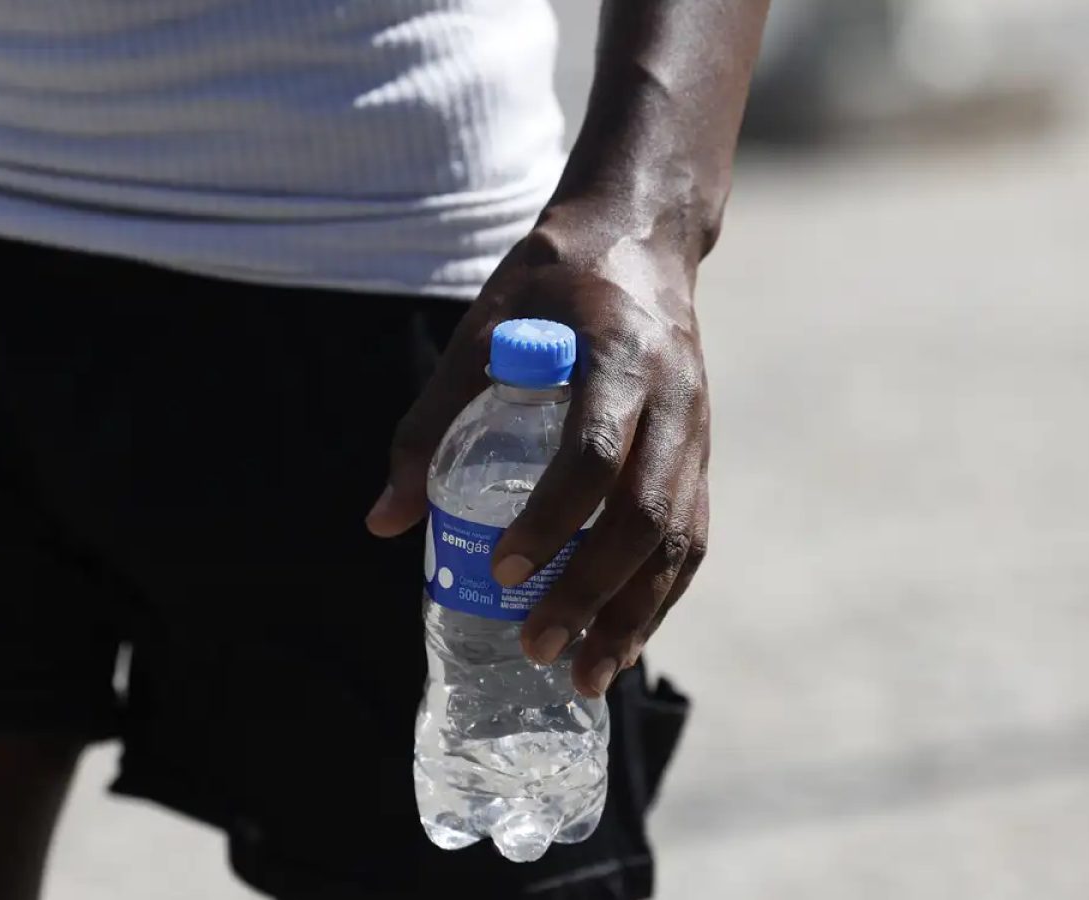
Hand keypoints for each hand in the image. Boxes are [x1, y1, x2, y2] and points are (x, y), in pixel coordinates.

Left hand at [366, 202, 711, 697]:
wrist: (641, 239)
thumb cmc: (549, 283)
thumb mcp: (480, 330)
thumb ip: (431, 422)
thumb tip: (385, 522)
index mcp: (618, 356)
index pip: (593, 453)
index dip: (551, 518)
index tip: (501, 567)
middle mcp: (673, 399)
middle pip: (644, 514)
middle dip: (593, 592)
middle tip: (536, 646)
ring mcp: (698, 430)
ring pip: (678, 539)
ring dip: (636, 615)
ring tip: (587, 676)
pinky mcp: (703, 455)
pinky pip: (690, 538)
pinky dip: (660, 596)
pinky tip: (622, 641)